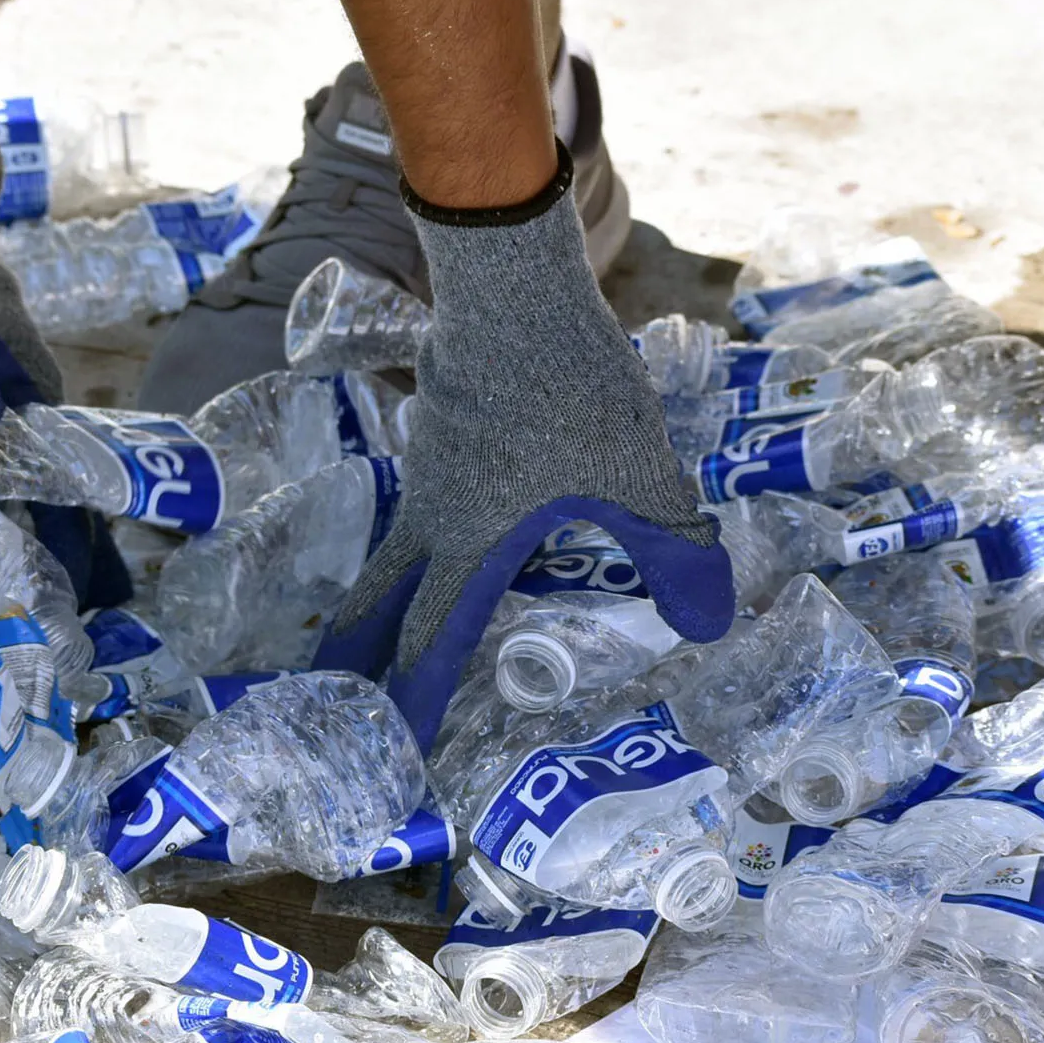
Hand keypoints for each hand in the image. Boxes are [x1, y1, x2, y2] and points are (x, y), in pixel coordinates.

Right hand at [314, 179, 732, 750]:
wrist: (515, 296)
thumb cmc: (572, 397)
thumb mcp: (640, 483)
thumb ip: (671, 554)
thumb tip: (709, 624)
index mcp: (471, 548)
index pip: (430, 642)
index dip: (415, 699)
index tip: (398, 746)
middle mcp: (434, 519)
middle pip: (379, 600)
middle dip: (355, 654)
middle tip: (334, 692)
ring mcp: (428, 472)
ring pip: (395, 549)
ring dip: (387, 594)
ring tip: (391, 622)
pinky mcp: (439, 433)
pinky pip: (420, 505)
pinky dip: (419, 540)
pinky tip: (448, 529)